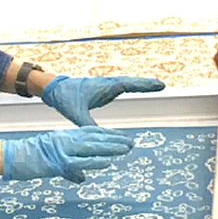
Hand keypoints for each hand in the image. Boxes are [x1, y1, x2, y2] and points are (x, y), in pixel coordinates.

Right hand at [0, 126, 133, 181]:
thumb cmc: (30, 158)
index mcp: (65, 136)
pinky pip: (81, 161)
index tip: (122, 136)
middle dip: (114, 140)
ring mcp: (63, 150)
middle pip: (95, 138)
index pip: (90, 133)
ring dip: (110, 148)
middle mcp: (66, 139)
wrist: (12, 156)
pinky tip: (108, 161)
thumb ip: (70, 169)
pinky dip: (95, 161)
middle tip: (131, 142)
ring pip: (92, 147)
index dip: (107, 134)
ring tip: (126, 148)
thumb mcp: (53, 161)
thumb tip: (81, 179)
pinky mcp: (59, 161)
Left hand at [40, 75, 165, 125]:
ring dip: (141, 84)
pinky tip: (139, 88)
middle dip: (146, 83)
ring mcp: (105, 85)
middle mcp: (106, 83)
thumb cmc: (64, 99)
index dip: (143, 85)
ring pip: (127, 82)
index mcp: (102, 87)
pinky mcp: (103, 88)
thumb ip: (88, 125)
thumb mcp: (76, 113)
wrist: (55, 89)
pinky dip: (133, 86)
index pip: (127, 84)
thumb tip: (100, 137)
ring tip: (157, 85)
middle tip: (163, 84)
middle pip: (130, 82)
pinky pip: (121, 86)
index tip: (159, 85)